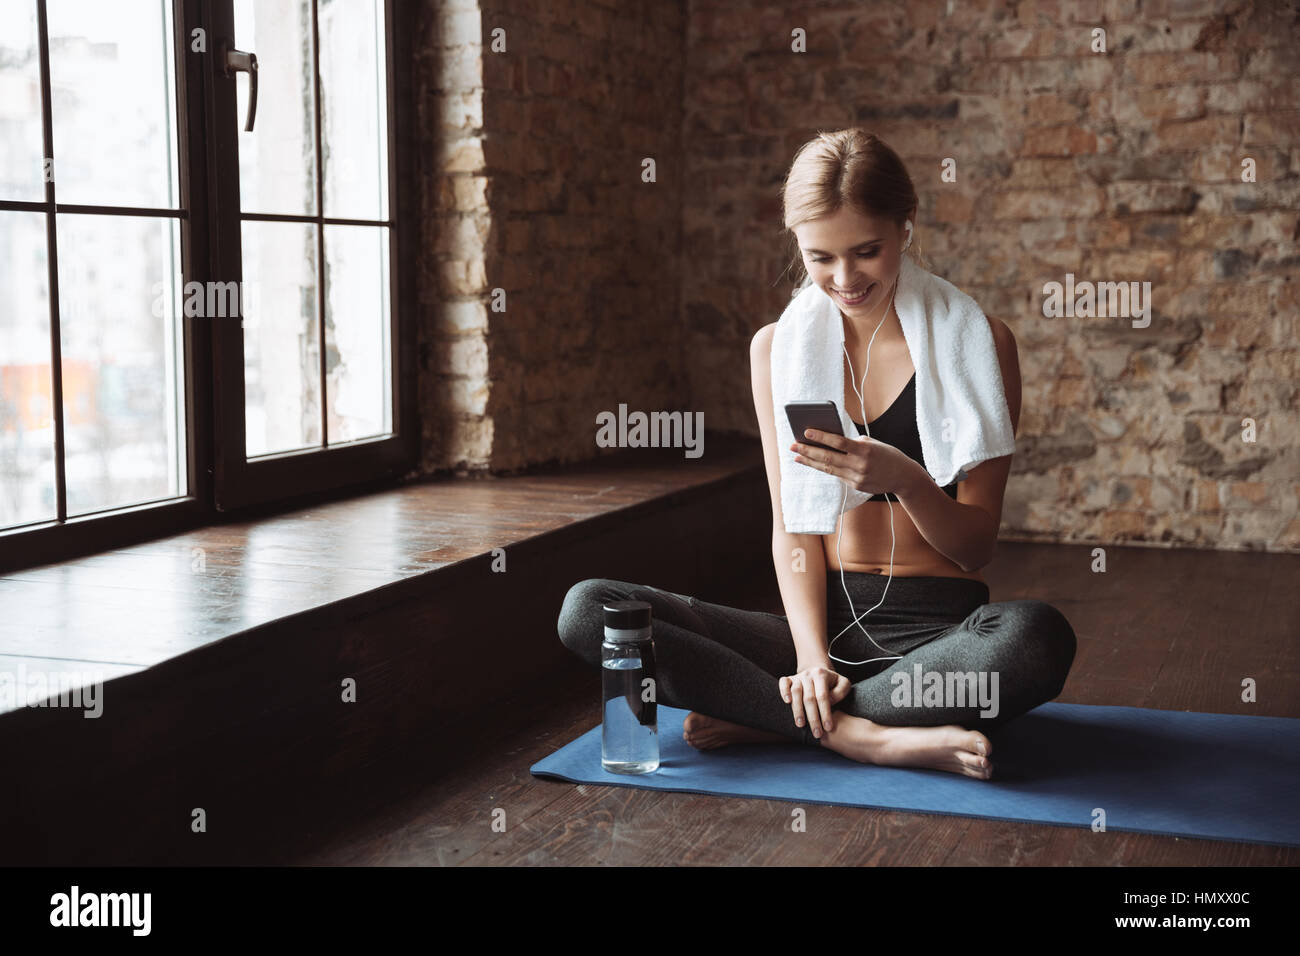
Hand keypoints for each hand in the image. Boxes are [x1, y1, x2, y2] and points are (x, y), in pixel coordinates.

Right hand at [779, 663, 850, 737]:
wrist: (818, 671)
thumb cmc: (832, 682)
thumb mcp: (843, 683)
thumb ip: (841, 691)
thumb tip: (830, 701)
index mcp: (822, 675)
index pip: (823, 696)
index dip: (825, 713)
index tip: (828, 728)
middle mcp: (808, 675)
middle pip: (809, 698)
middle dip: (813, 718)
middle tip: (817, 733)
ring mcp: (798, 676)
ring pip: (796, 692)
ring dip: (798, 710)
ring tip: (801, 725)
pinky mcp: (789, 679)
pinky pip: (783, 682)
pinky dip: (784, 691)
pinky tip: (787, 702)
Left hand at [791, 428, 921, 497]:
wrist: (903, 477)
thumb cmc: (887, 454)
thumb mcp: (872, 443)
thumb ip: (852, 443)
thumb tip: (829, 441)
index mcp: (865, 450)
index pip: (838, 442)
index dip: (821, 437)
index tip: (806, 431)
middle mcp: (860, 465)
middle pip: (828, 458)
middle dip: (808, 451)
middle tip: (793, 446)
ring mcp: (857, 478)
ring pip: (829, 469)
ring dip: (811, 462)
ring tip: (797, 457)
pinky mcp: (856, 486)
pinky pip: (838, 475)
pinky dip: (826, 468)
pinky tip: (814, 463)